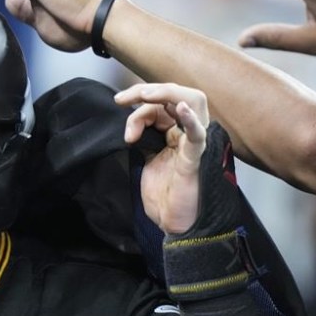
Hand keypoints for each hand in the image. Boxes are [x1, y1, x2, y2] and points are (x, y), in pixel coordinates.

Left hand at [114, 83, 208, 233]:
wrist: (174, 224)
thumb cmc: (165, 195)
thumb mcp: (147, 159)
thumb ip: (143, 138)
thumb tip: (131, 124)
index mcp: (176, 133)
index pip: (161, 103)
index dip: (139, 101)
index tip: (117, 104)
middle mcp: (188, 133)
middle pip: (175, 95)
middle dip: (147, 91)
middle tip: (122, 99)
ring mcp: (195, 144)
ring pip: (193, 102)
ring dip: (167, 93)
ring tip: (145, 96)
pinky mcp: (196, 159)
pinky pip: (198, 135)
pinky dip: (190, 119)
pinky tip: (181, 108)